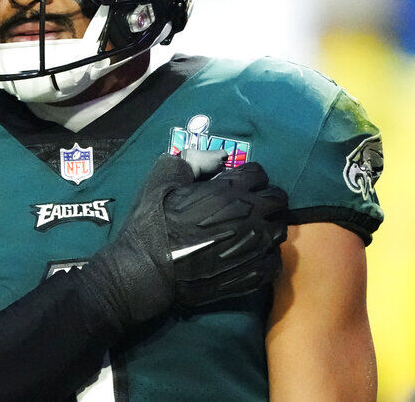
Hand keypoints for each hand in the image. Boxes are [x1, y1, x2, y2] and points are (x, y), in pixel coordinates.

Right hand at [90, 154, 287, 325]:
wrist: (149, 271)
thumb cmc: (153, 223)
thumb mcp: (163, 179)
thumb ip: (193, 161)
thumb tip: (219, 156)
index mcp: (230, 191)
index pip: (259, 173)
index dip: (246, 176)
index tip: (234, 184)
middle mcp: (251, 216)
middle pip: (279, 199)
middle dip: (264, 197)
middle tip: (246, 205)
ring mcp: (257, 247)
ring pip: (281, 229)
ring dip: (267, 226)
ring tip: (248, 231)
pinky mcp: (257, 274)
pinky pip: (275, 259)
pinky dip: (265, 255)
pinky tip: (247, 255)